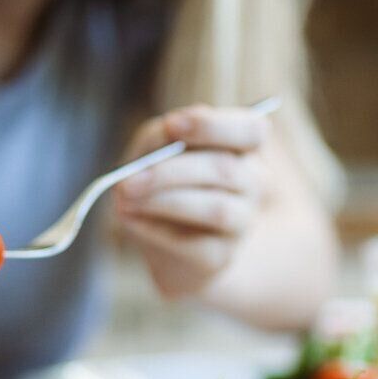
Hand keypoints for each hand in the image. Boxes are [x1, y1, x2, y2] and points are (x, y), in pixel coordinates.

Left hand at [113, 105, 270, 300]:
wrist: (168, 245)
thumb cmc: (164, 184)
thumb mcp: (155, 152)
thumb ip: (158, 137)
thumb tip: (160, 141)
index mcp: (243, 147)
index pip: (252, 129)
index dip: (213, 125)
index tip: (171, 123)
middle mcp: (253, 182)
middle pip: (225, 169)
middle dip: (171, 171)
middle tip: (127, 179)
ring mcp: (242, 221)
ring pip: (215, 208)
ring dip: (163, 201)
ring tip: (124, 196)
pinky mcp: (221, 255)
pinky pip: (192, 242)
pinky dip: (154, 228)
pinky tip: (129, 218)